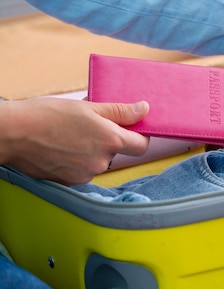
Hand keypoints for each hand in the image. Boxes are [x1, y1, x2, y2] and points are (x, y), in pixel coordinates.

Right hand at [0, 97, 149, 184]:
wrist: (11, 134)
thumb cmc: (48, 115)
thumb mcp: (88, 107)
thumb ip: (120, 112)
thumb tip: (145, 109)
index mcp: (110, 140)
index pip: (141, 146)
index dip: (140, 136)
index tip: (132, 128)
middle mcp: (100, 161)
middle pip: (117, 153)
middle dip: (109, 141)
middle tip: (90, 126)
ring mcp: (84, 174)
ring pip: (98, 162)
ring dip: (91, 151)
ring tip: (71, 136)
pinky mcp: (69, 182)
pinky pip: (82, 171)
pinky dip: (77, 161)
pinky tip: (62, 149)